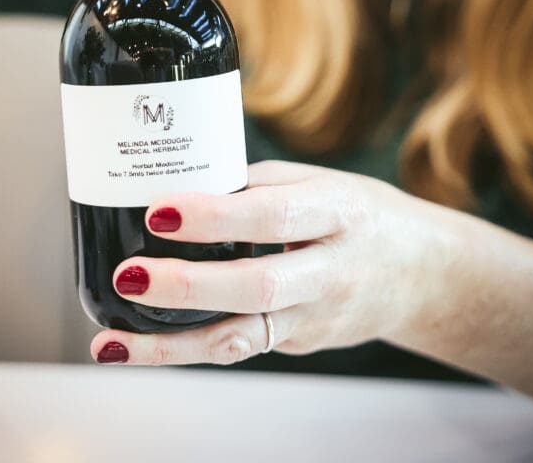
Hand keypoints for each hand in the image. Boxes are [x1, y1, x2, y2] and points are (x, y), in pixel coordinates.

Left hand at [90, 160, 448, 365]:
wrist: (421, 276)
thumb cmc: (360, 215)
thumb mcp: (322, 182)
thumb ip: (258, 184)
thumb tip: (183, 182)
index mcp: (339, 213)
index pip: (274, 217)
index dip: (216, 217)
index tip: (160, 210)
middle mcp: (331, 272)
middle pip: (257, 287)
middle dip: (187, 285)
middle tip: (129, 275)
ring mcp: (316, 319)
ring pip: (241, 339)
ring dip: (171, 345)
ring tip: (112, 344)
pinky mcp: (299, 345)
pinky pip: (239, 347)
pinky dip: (186, 349)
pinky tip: (136, 348)